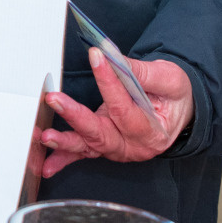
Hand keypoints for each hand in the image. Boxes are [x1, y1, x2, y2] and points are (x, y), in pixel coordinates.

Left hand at [38, 48, 195, 176]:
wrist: (176, 111)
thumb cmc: (173, 97)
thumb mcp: (169, 80)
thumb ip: (142, 72)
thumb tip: (112, 57)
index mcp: (153, 132)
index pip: (125, 108)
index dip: (109, 82)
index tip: (96, 57)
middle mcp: (133, 145)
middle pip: (101, 134)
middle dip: (76, 117)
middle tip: (55, 100)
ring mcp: (116, 148)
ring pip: (87, 146)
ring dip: (64, 142)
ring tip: (45, 137)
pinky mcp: (102, 145)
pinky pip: (81, 154)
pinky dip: (62, 159)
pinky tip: (46, 165)